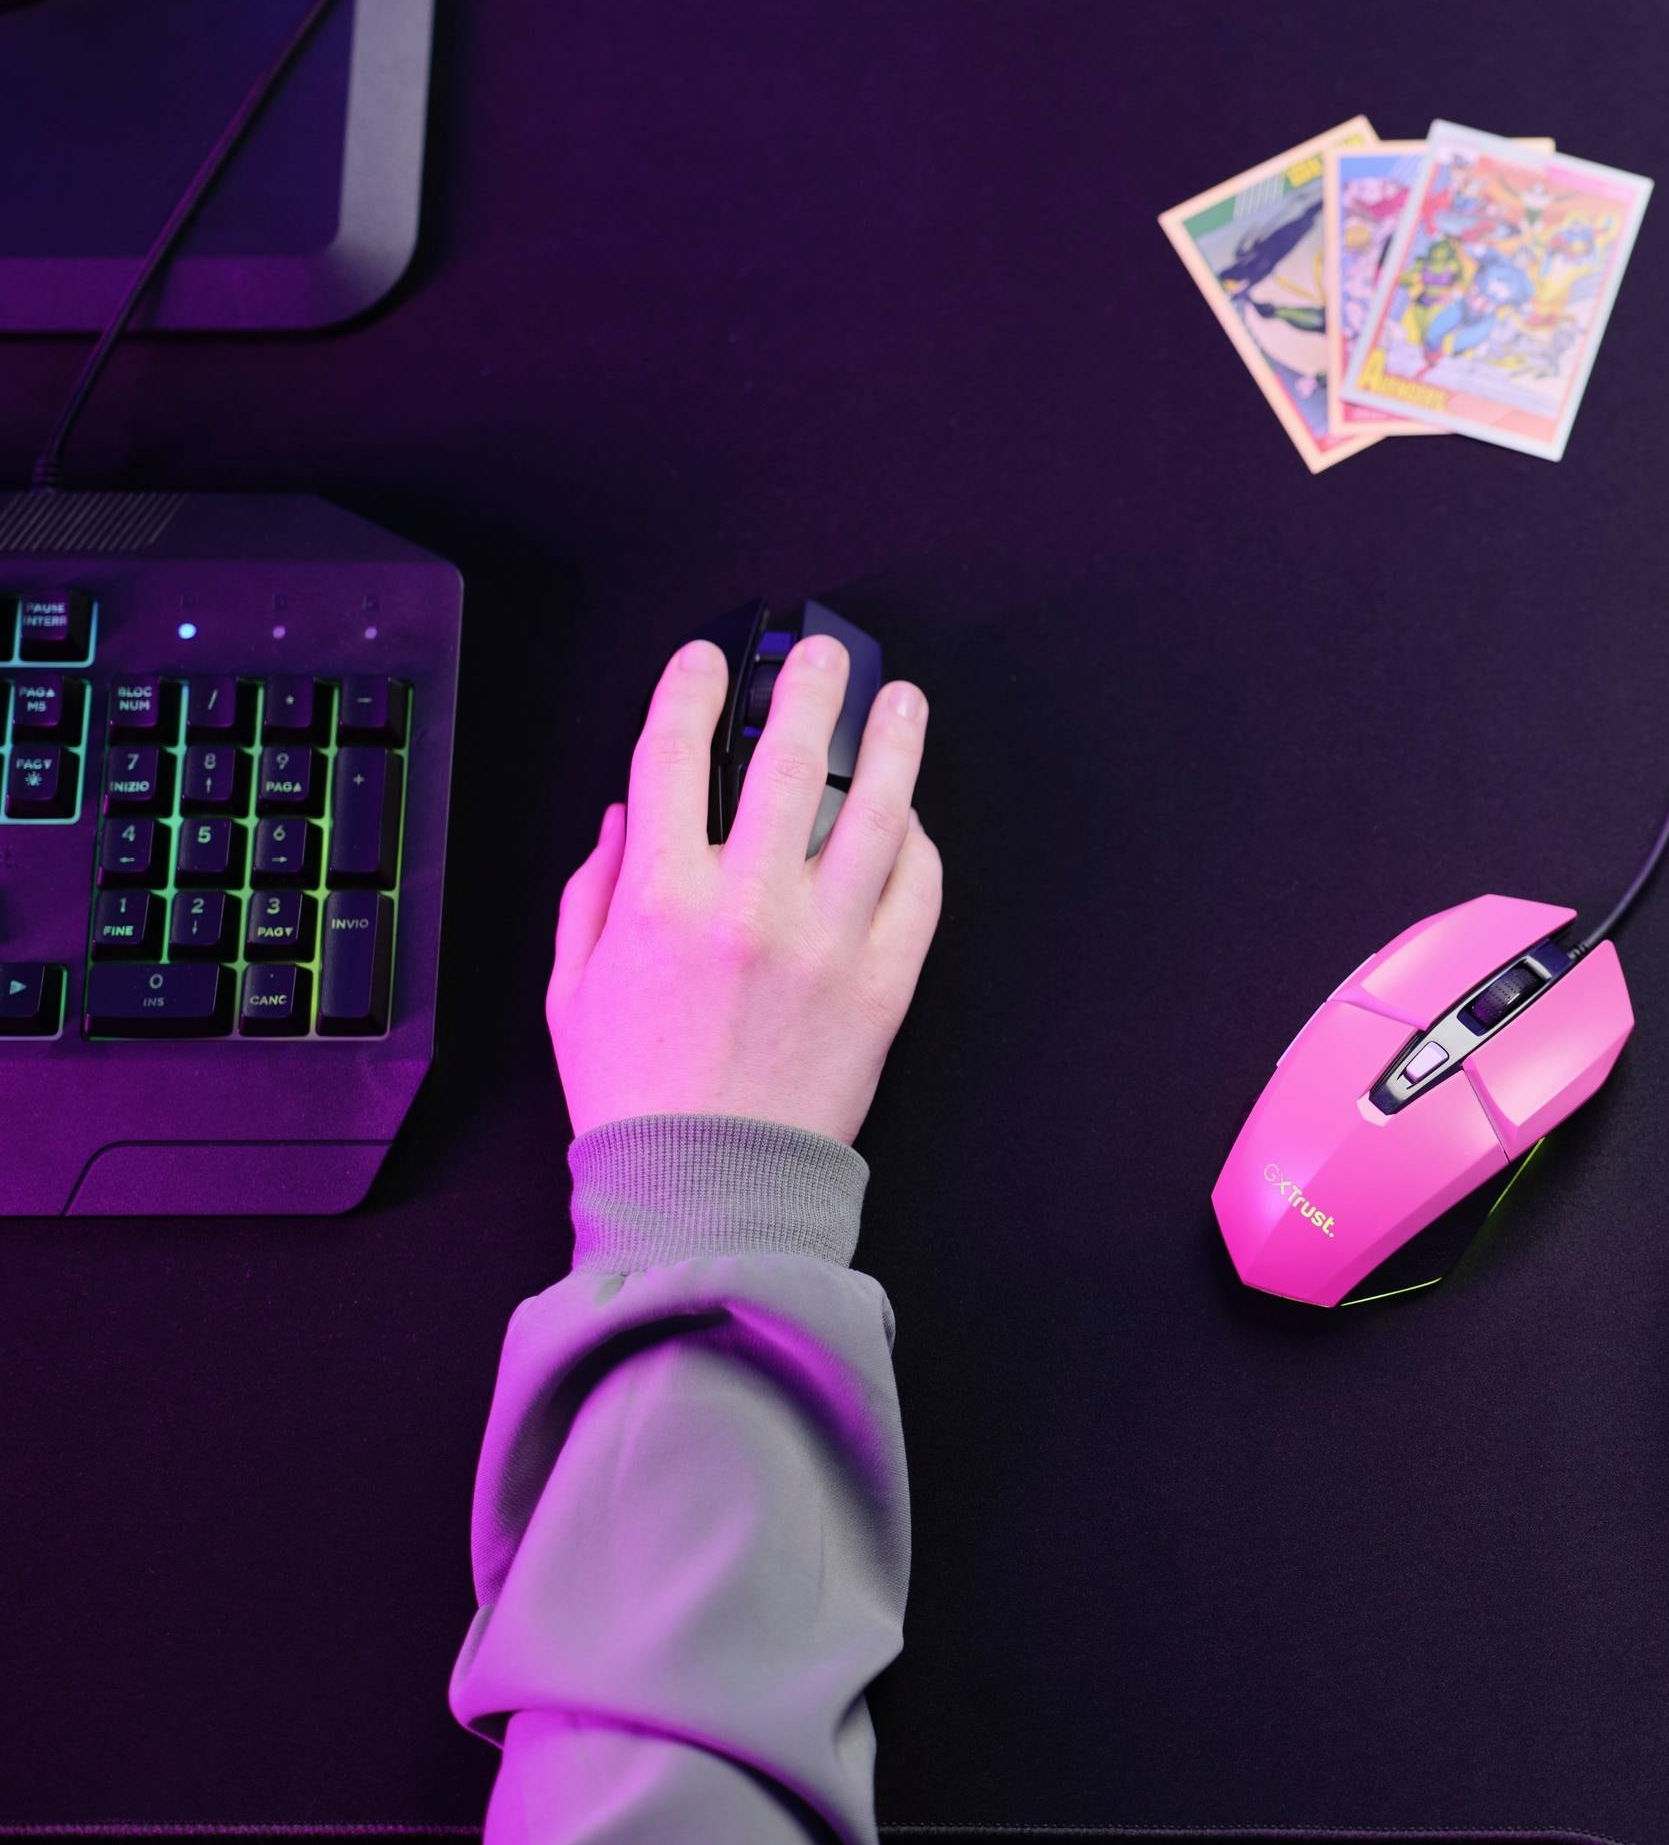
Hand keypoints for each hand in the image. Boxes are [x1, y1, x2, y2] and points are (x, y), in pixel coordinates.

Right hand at [546, 636, 942, 1143]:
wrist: (710, 1191)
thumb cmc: (637, 1096)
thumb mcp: (573, 989)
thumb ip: (591, 891)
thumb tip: (623, 816)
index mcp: (661, 902)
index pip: (673, 757)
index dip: (690, 690)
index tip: (707, 661)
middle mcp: (749, 908)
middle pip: (790, 760)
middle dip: (809, 686)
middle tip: (824, 653)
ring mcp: (828, 942)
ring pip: (878, 811)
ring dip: (894, 743)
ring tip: (902, 703)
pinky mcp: (885, 982)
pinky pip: (918, 889)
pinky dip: (920, 844)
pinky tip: (915, 817)